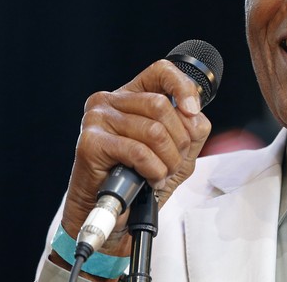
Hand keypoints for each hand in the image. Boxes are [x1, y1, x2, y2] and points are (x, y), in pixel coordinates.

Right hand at [58, 59, 211, 257]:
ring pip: (153, 131)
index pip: (160, 71)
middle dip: (179, 140)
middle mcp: (110, 101)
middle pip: (161, 105)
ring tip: (162, 175)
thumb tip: (196, 116)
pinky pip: (139, 151)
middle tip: (174, 163)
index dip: (182, 87)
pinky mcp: (90, 142)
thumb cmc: (140, 181)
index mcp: (131, 95)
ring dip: (167, 161)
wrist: (111, 214)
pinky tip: (150, 180)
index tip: (193, 111)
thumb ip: (192, 131)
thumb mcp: (177, 152)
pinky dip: (153, 170)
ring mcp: (97, 119)